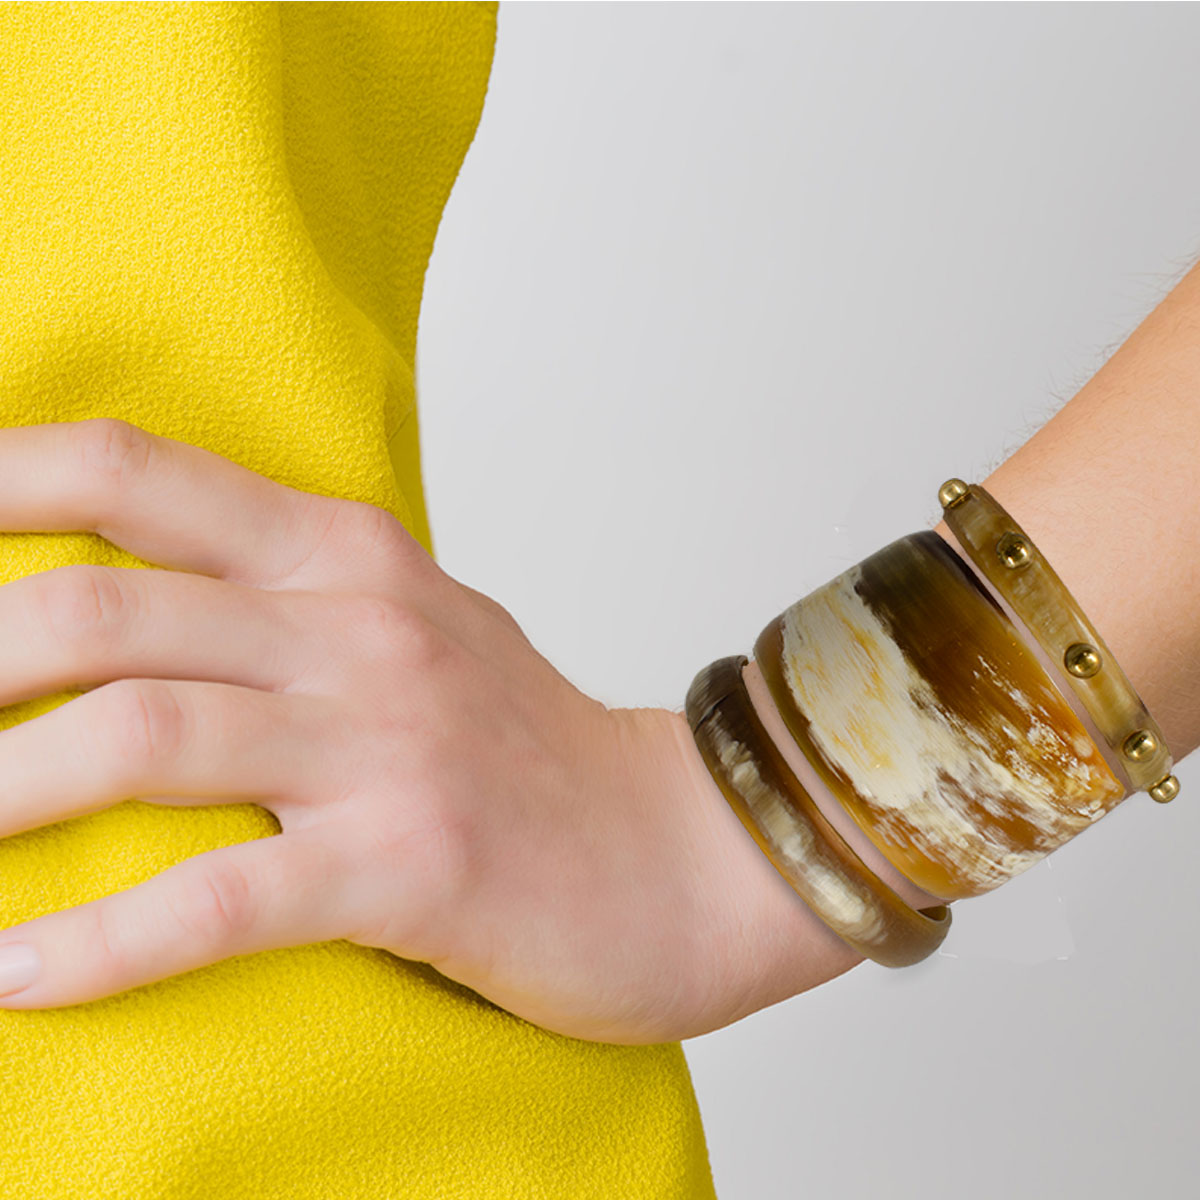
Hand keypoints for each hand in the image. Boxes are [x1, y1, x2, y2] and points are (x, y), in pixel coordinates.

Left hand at [0, 419, 857, 1042]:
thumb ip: (286, 599)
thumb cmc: (530, 747)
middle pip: (98, 612)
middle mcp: (358, 626)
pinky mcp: (411, 862)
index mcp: (347, 555)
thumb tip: (131, 605)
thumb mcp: (410, 629)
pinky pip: (217, 899)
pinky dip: (95, 946)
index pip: (136, 472)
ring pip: (135, 740)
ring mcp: (388, 741)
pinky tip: (14, 975)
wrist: (680, 846)